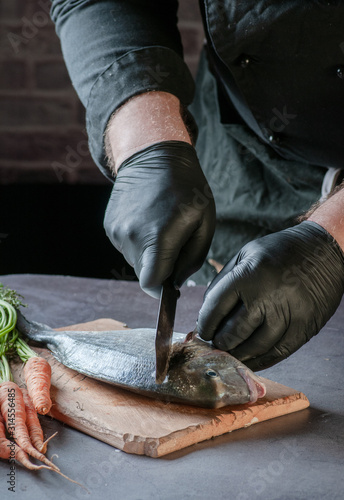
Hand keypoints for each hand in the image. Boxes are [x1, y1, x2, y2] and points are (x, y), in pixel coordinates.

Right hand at [104, 140, 215, 297]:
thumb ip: (193, 259)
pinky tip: (146, 220)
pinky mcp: (109, 225)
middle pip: (143, 272)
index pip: (150, 283)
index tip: (170, 284)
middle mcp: (132, 236)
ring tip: (159, 226)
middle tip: (172, 244)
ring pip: (134, 260)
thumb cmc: (187, 189)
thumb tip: (175, 282)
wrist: (154, 155)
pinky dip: (137, 241)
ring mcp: (117, 230)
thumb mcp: (204, 222)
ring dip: (148, 253)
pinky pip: (125, 246)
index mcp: (158, 237)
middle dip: (159, 267)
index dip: (161, 290)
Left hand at [197, 221, 343, 370]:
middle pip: (234, 332)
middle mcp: (268, 296)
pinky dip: (262, 360)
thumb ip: (224, 281)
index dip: (205, 324)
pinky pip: (279, 352)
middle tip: (215, 345)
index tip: (202, 332)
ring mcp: (288, 314)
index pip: (216, 308)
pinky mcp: (305, 327)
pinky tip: (251, 359)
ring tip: (231, 354)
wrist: (324, 250)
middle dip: (221, 342)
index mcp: (249, 275)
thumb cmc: (280, 251)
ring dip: (239, 354)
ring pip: (256, 347)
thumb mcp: (246, 254)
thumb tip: (206, 312)